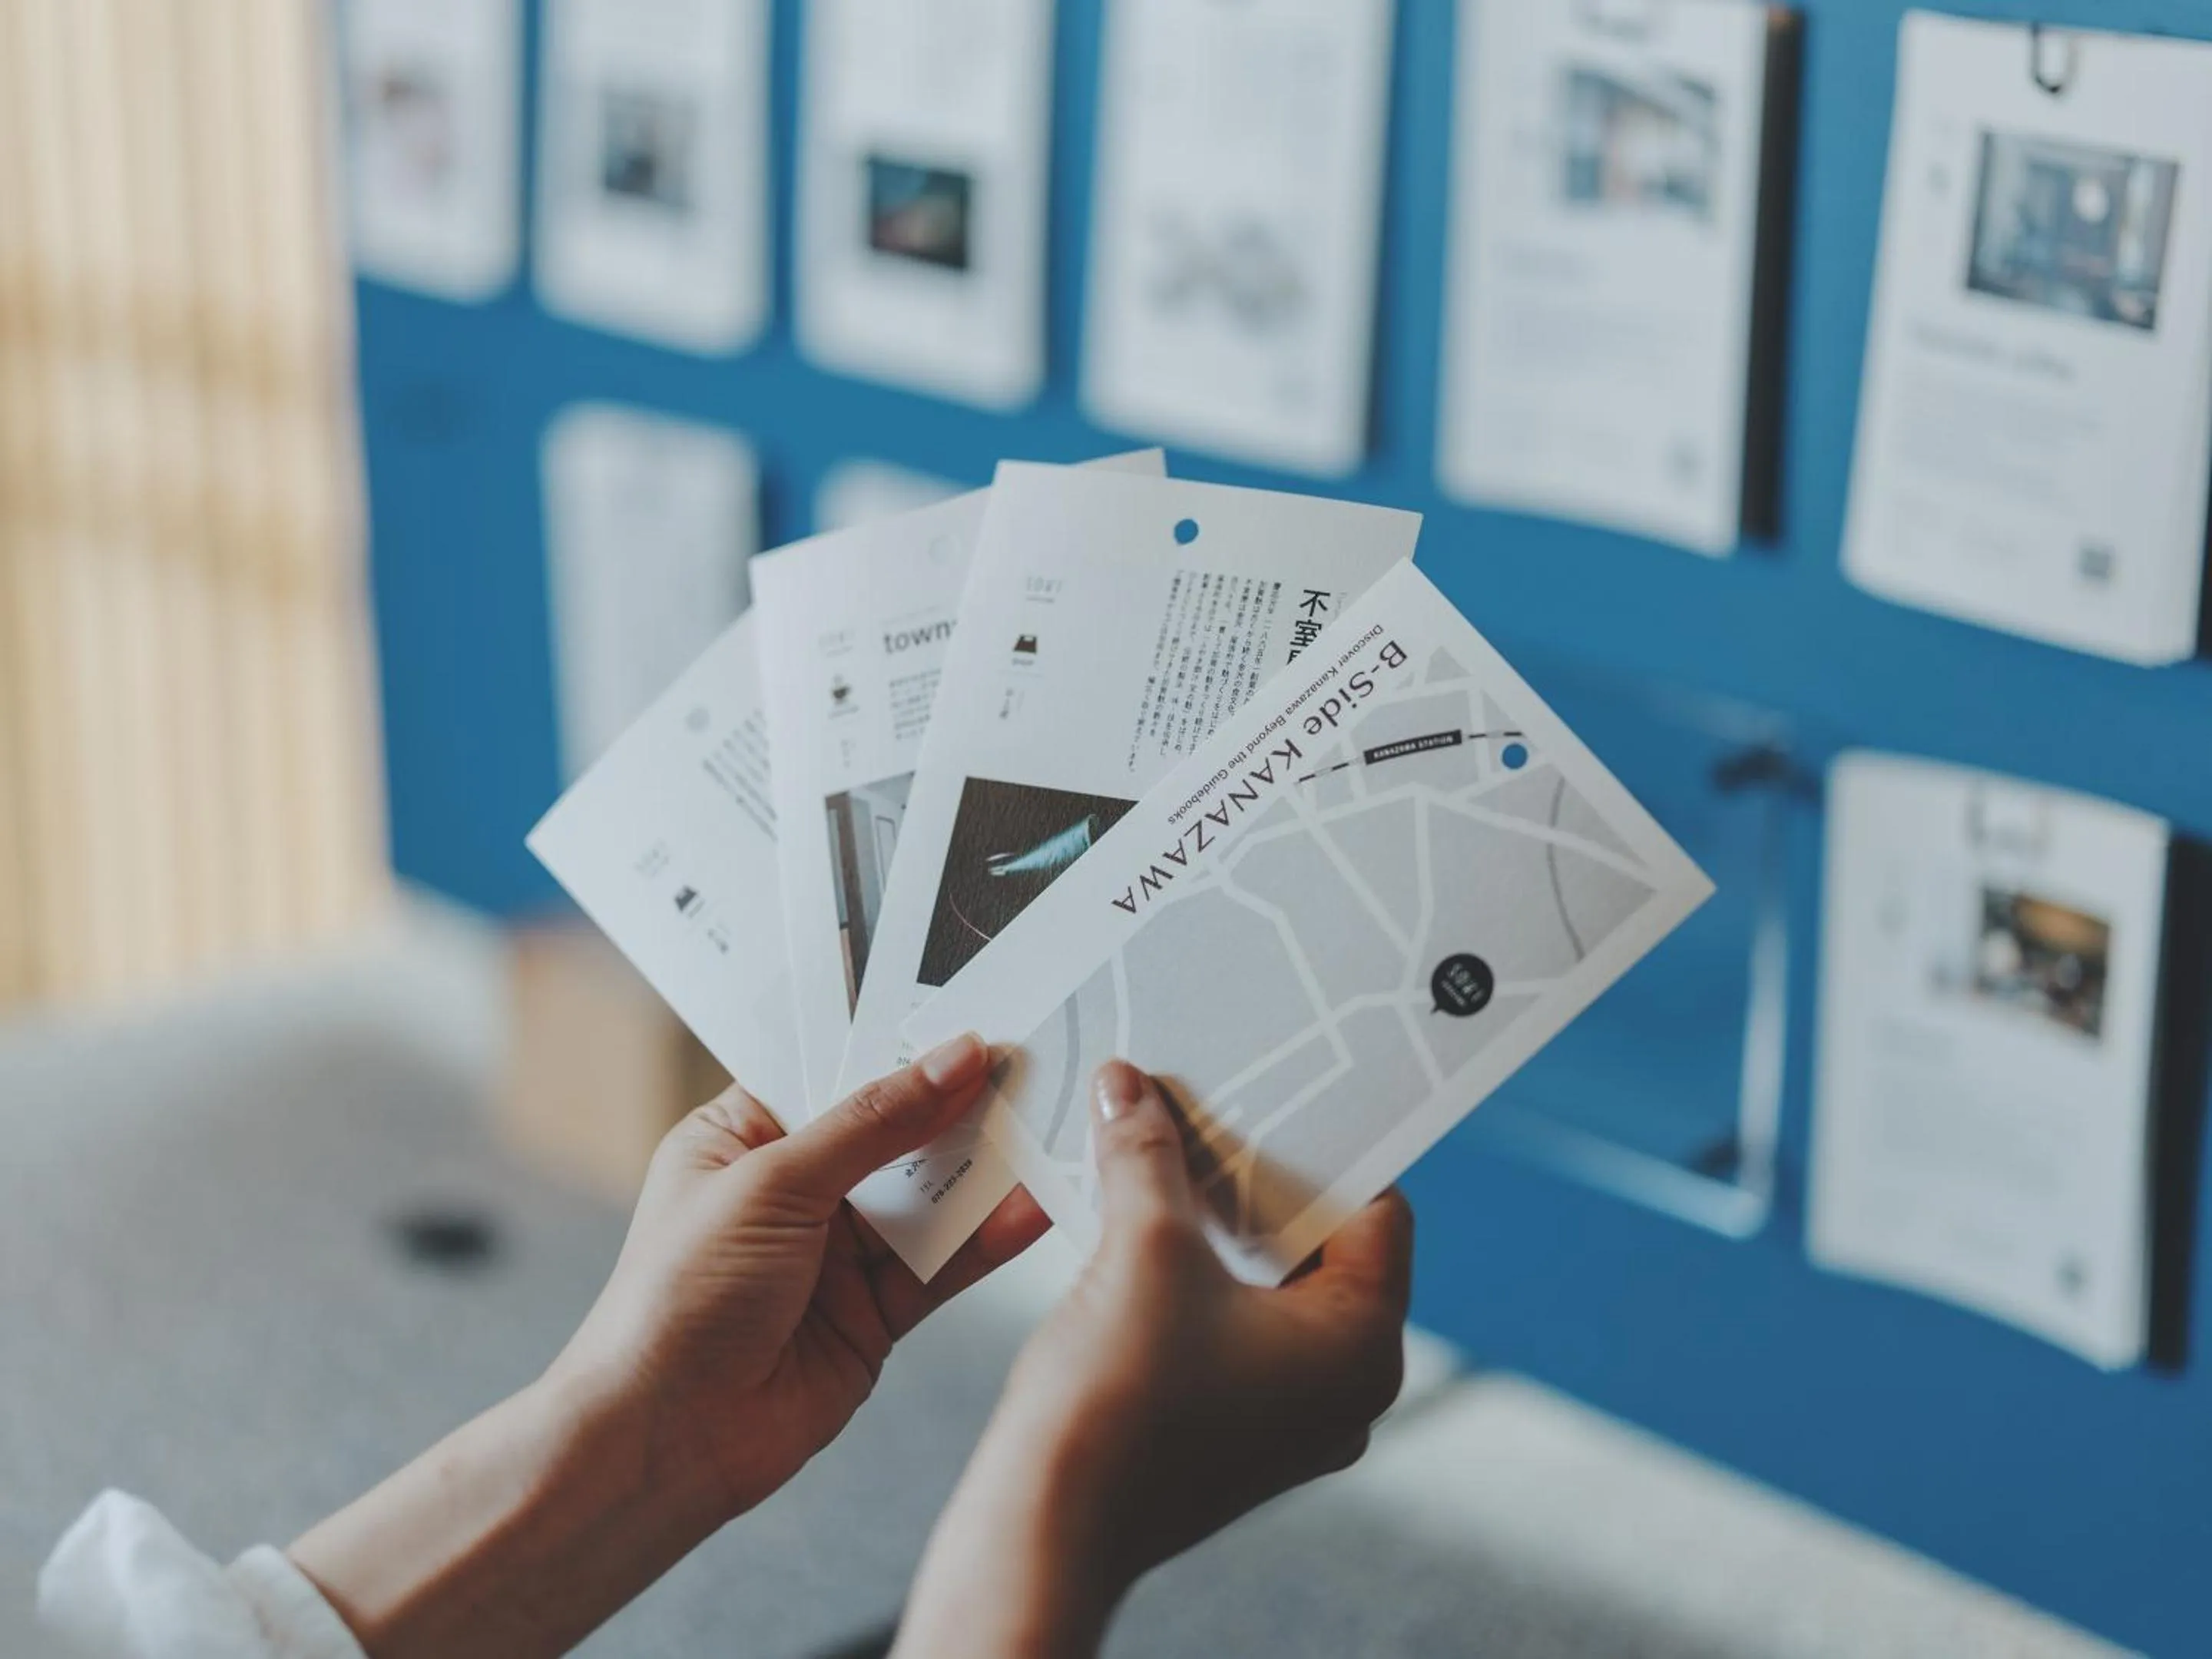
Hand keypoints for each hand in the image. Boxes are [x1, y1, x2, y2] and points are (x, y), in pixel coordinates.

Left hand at [550, 1031, 1049, 1517]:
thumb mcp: (773, 1183)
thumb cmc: (678, 1298)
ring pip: (928, 1196)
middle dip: (957, 1104)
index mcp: (743, 1137)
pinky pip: (943, 1264)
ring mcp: (837, 1253)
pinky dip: (988, 1238)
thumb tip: (955, 1059)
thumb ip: (873, 1124)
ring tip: (1047, 1127)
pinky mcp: (875, 1313)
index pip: (834, 1072)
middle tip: (1031, 1064)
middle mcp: (794, 1189)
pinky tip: (1031, 1206)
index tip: (972, 1015)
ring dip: (982, 1169)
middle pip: (894, 1131)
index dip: (899, 1046)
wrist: (665, 1440)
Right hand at [897, 1060, 1412, 1657]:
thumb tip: (1131, 1087)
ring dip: (1218, 1225)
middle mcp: (1345, 1389)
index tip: (1270, 1094)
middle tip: (1207, 1113)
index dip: (1320, 1146)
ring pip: (1274, 1288)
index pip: (1377, 1212)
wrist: (1046, 1530)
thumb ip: (1146, 1156)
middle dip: (1257, 1179)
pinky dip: (1200, 1277)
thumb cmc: (1117, 1405)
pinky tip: (1142, 1229)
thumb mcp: (1141, 1249)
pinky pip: (1238, 1329)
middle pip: (1322, 1246)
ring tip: (1163, 1160)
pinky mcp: (1238, 1433)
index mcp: (1363, 1346)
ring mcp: (1292, 1419)